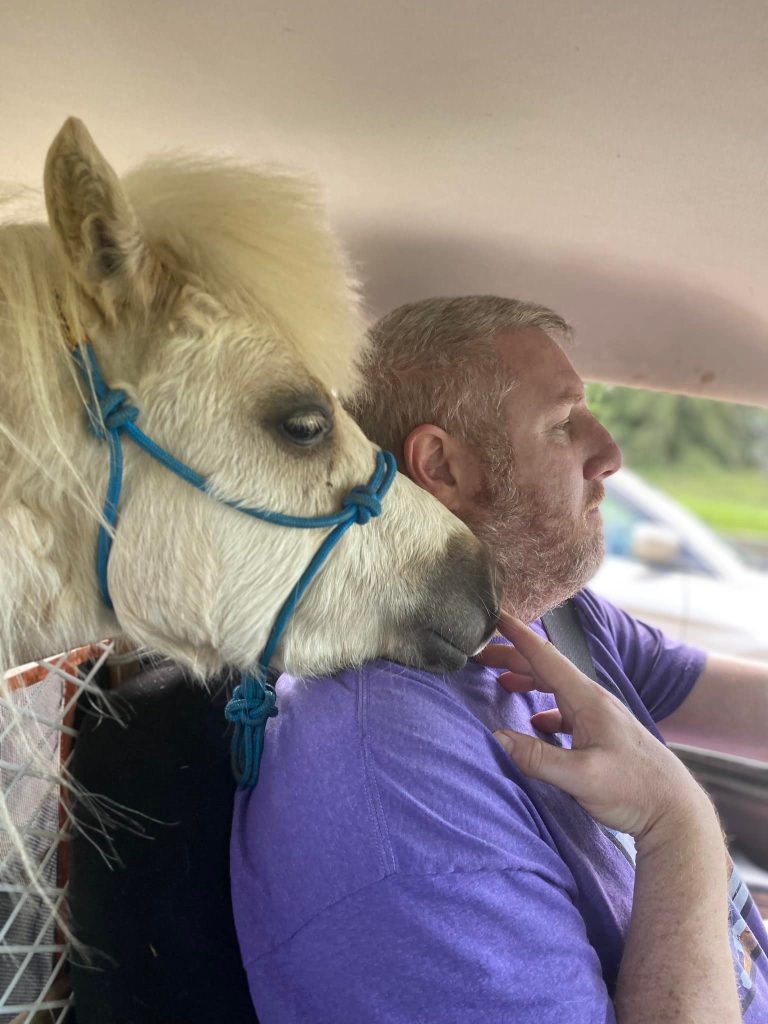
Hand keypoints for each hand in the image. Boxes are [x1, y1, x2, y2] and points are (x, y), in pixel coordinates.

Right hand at [478, 612, 712, 839]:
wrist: (677, 811)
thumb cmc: (635, 790)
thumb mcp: (581, 777)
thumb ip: (536, 758)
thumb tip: (496, 738)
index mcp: (588, 700)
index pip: (547, 657)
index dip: (519, 636)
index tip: (496, 616)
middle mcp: (594, 701)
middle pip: (548, 669)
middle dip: (515, 657)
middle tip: (482, 655)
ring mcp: (601, 717)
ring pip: (557, 689)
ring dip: (528, 680)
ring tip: (502, 680)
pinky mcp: (604, 735)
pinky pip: (567, 711)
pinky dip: (544, 709)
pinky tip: (536, 723)